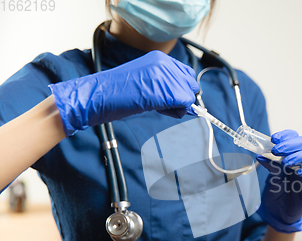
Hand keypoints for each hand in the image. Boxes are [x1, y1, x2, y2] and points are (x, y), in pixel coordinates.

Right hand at [49, 50, 198, 135]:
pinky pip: (186, 104)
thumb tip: (186, 101)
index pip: (185, 73)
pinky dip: (177, 112)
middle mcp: (166, 63)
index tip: (169, 97)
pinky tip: (159, 110)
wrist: (101, 94)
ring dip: (179, 106)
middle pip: (191, 84)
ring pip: (190, 95)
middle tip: (164, 105)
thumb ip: (165, 85)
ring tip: (159, 107)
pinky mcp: (169, 91)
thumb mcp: (145, 81)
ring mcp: (167, 76)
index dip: (180, 88)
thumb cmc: (117, 91)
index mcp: (159, 58)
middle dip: (182, 97)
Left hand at [256, 129, 301, 232]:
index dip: (286, 135)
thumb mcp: (271, 176)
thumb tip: (260, 155)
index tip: (274, 139)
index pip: (294, 137)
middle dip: (291, 144)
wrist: (280, 212)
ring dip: (300, 155)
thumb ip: (270, 165)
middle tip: (276, 151)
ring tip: (286, 163)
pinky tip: (298, 172)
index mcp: (292, 153)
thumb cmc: (277, 191)